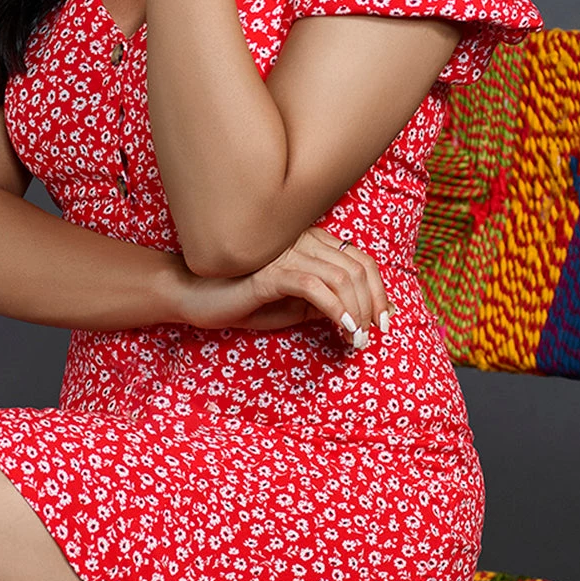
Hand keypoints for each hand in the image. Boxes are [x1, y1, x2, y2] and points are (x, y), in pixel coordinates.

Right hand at [181, 226, 395, 348]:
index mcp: (310, 242)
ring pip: (341, 276)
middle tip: (372, 338)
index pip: (361, 259)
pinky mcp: (269, 272)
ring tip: (358, 339)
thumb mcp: (291, 305)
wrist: (194, 296)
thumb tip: (357, 315)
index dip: (380, 292)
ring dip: (357, 312)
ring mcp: (285, 253)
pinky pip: (314, 286)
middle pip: (358, 268)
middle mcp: (302, 240)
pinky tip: (342, 329)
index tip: (385, 323)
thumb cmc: (242, 300)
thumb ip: (320, 303)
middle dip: (373, 306)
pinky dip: (336, 309)